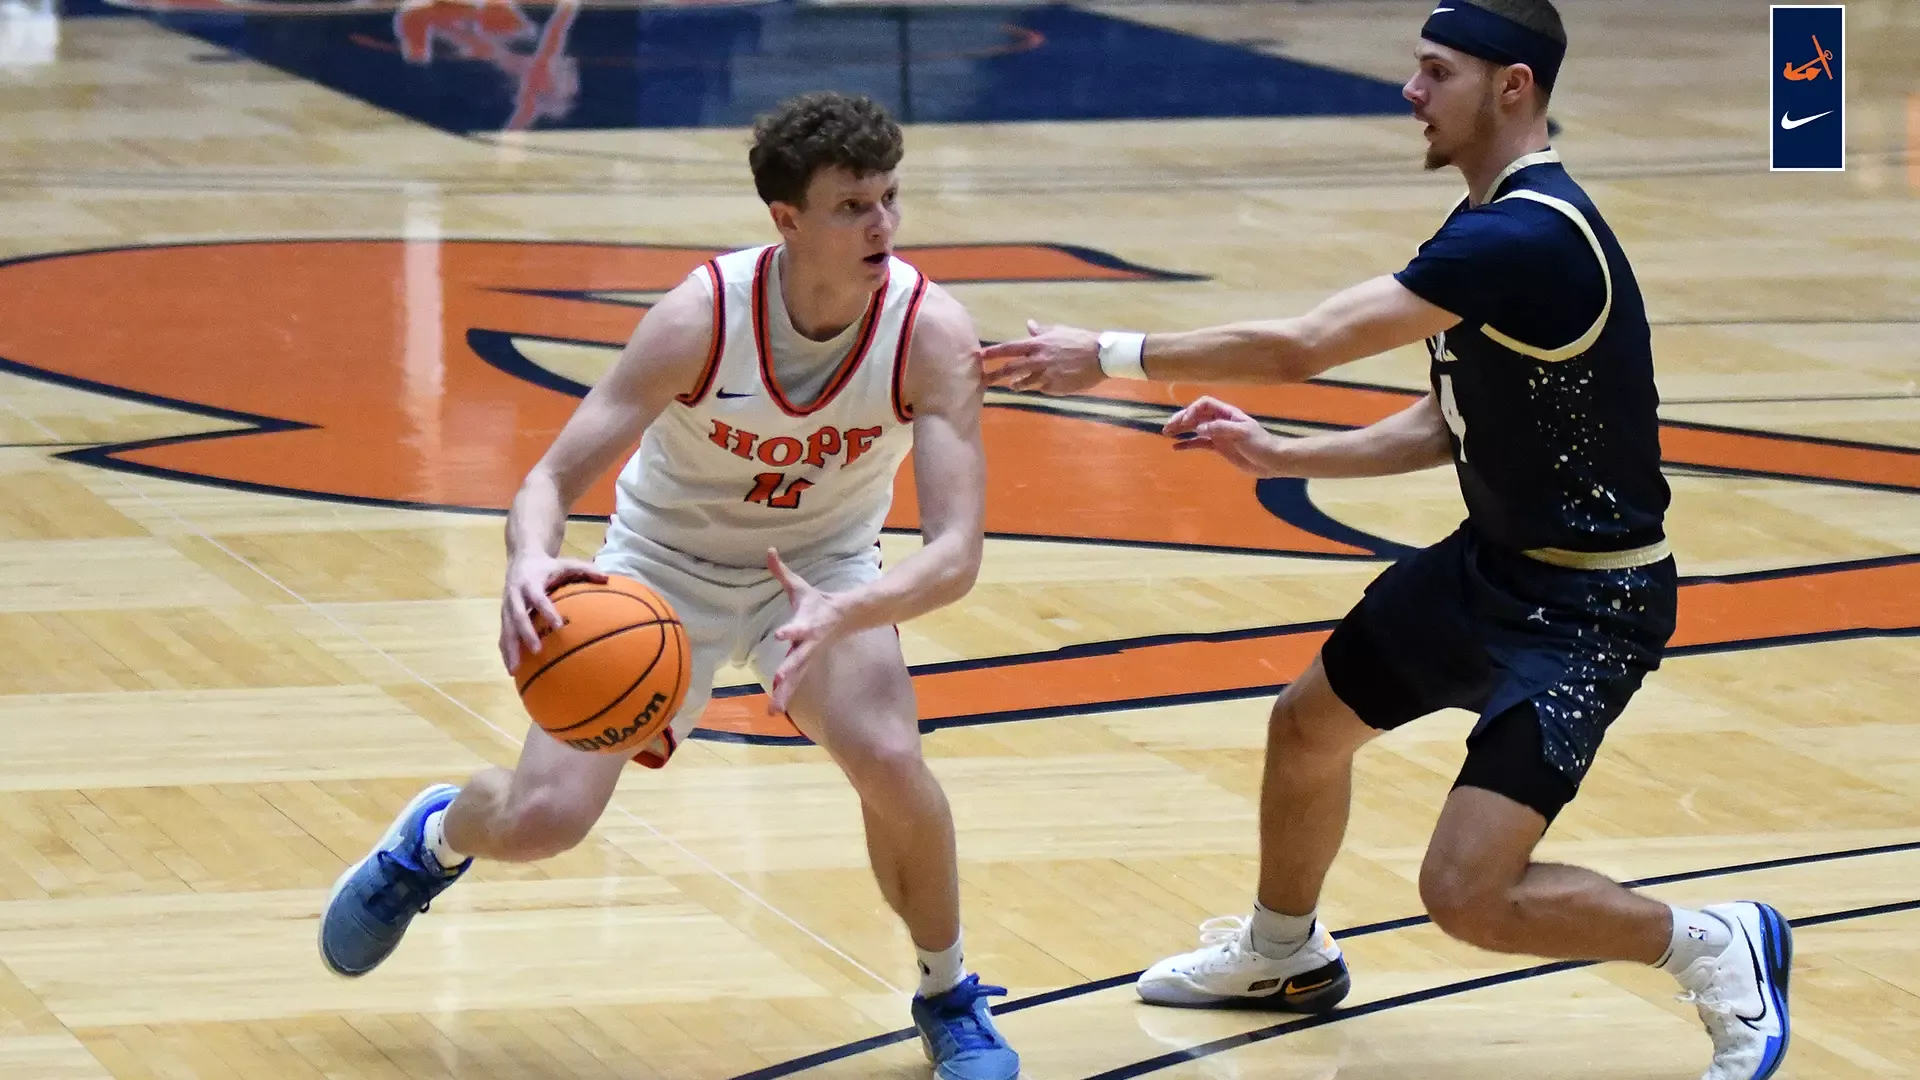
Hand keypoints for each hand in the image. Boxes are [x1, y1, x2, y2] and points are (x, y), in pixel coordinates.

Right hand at [500, 553, 606, 671]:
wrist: (522, 559)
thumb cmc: (549, 566)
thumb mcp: (566, 564)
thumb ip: (585, 570)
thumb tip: (607, 578)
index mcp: (530, 582)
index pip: (538, 598)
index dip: (547, 610)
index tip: (558, 626)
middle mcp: (515, 595)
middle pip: (517, 616)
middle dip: (525, 634)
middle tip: (537, 650)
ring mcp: (507, 606)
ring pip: (506, 629)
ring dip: (510, 649)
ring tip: (515, 670)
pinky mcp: (504, 615)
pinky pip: (503, 634)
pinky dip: (506, 651)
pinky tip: (512, 670)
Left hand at [765, 548, 850, 713]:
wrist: (848, 618)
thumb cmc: (819, 602)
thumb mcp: (800, 587)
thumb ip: (782, 572)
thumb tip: (768, 550)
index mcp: (807, 625)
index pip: (797, 628)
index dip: (790, 631)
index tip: (781, 636)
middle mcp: (807, 644)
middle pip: (797, 660)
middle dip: (788, 673)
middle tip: (779, 683)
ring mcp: (807, 657)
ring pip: (795, 678)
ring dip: (784, 694)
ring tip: (772, 711)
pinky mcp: (805, 665)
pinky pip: (793, 684)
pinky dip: (784, 697)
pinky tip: (773, 712)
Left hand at [976, 320, 1103, 394]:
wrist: (1100, 356)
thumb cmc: (1080, 340)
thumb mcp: (1059, 331)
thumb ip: (1041, 330)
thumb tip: (1029, 324)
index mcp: (1038, 344)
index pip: (1009, 348)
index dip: (993, 353)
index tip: (980, 356)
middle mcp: (1038, 360)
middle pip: (1010, 369)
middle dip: (995, 375)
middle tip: (983, 380)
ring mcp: (1045, 376)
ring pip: (1023, 383)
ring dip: (1015, 384)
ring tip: (1011, 386)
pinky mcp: (1054, 388)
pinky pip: (1041, 389)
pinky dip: (1039, 387)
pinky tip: (1042, 386)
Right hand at [1163, 396, 1286, 476]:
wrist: (1272, 460)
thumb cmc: (1260, 443)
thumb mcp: (1242, 433)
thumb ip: (1221, 428)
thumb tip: (1199, 427)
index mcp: (1227, 413)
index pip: (1205, 404)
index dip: (1193, 410)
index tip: (1186, 422)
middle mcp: (1220, 420)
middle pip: (1196, 415)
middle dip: (1181, 419)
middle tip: (1167, 428)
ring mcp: (1218, 434)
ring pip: (1195, 428)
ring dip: (1181, 429)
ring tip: (1166, 434)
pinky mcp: (1218, 447)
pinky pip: (1199, 443)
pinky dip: (1187, 444)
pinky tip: (1176, 447)